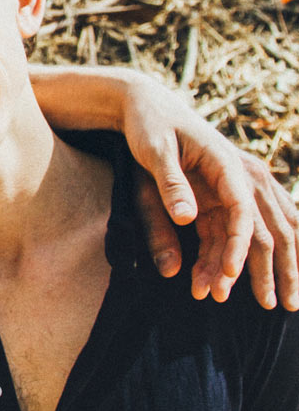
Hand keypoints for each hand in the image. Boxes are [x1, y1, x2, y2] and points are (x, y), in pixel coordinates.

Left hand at [119, 77, 298, 308]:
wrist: (145, 104)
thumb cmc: (148, 125)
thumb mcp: (153, 150)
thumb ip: (170, 184)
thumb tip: (188, 219)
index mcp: (226, 163)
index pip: (243, 211)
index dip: (239, 246)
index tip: (231, 276)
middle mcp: (238, 175)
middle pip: (264, 227)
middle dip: (262, 268)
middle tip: (264, 306)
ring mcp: (232, 185)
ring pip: (253, 233)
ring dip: (246, 267)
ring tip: (221, 298)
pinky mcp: (220, 194)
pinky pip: (232, 230)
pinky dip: (227, 255)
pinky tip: (221, 281)